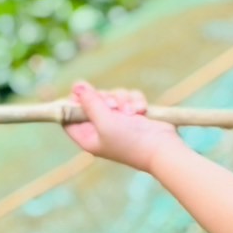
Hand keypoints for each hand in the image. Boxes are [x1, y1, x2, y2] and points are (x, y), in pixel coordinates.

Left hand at [64, 81, 179, 172]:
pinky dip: (135, 100)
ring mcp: (118, 120)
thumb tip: (77, 85)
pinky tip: (141, 110)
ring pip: (113, 95)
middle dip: (104, 98)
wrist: (163, 148)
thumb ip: (90, 103)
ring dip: (123, 99)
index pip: (69, 116)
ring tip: (132, 112)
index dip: (72, 102)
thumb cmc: (131, 141)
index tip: (80, 93)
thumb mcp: (105, 122)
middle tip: (113, 106)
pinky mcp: (133, 112)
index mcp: (88, 136)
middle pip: (91, 100)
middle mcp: (101, 127)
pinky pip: (129, 96)